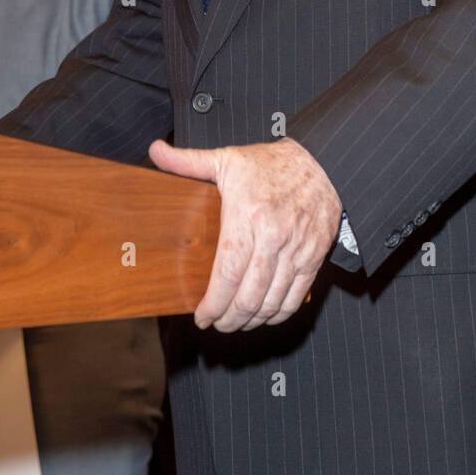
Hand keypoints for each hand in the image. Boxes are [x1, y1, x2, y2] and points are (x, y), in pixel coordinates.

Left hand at [149, 137, 341, 332]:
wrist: (321, 160)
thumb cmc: (269, 163)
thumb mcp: (226, 158)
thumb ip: (188, 161)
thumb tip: (154, 150)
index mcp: (248, 215)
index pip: (227, 273)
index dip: (213, 303)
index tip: (201, 317)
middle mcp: (274, 235)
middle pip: (249, 295)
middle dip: (229, 319)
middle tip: (217, 324)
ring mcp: (297, 248)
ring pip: (272, 301)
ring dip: (252, 320)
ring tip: (236, 323)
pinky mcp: (314, 256)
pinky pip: (296, 296)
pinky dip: (278, 314)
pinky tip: (264, 315)